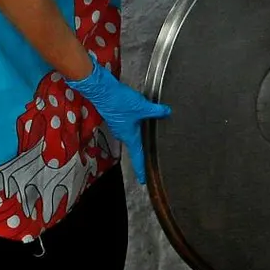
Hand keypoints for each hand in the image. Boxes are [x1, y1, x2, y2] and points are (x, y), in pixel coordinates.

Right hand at [67, 62, 170, 183]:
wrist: (102, 90)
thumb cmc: (119, 101)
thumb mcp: (142, 107)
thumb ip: (156, 111)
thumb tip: (167, 112)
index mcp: (129, 136)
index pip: (137, 157)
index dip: (141, 169)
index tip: (143, 179)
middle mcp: (122, 134)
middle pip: (135, 146)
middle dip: (142, 152)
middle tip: (149, 160)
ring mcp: (118, 125)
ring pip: (131, 134)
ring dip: (139, 136)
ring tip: (148, 138)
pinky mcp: (116, 116)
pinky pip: (128, 125)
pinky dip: (135, 125)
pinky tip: (140, 119)